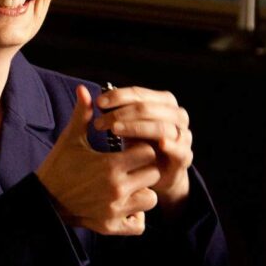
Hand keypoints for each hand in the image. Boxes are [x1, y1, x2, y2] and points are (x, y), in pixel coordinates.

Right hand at [36, 85, 162, 235]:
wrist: (42, 200)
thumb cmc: (57, 167)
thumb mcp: (70, 140)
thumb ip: (83, 115)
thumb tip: (84, 89)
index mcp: (110, 165)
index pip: (147, 151)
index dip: (140, 147)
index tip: (130, 148)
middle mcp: (116, 188)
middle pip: (153, 173)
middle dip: (145, 168)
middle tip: (131, 166)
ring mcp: (115, 209)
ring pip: (150, 198)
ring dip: (143, 191)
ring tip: (128, 185)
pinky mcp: (111, 226)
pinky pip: (139, 223)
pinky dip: (136, 216)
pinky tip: (125, 205)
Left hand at [92, 86, 192, 210]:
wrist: (154, 174)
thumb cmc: (137, 144)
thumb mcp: (123, 125)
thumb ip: (108, 109)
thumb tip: (81, 91)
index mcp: (163, 101)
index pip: (139, 94)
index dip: (118, 96)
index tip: (98, 103)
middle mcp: (176, 115)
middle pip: (149, 108)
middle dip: (122, 113)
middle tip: (100, 122)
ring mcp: (183, 135)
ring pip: (162, 126)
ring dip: (137, 127)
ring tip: (115, 130)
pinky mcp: (184, 156)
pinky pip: (180, 148)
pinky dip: (171, 145)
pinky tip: (159, 144)